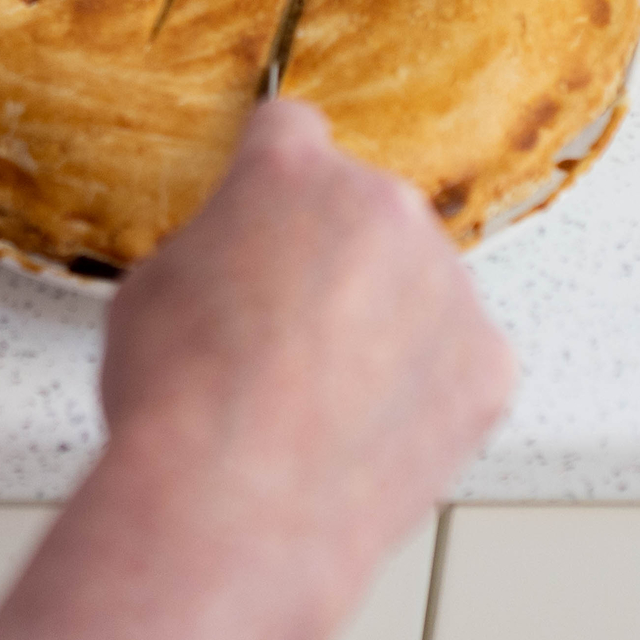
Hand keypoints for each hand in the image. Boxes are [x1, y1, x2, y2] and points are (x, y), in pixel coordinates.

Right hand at [94, 97, 514, 608]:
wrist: (232, 509)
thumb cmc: (177, 406)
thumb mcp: (151, 291)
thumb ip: (214, 250)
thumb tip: (237, 266)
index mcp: (290, 172)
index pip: (292, 130)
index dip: (271, 174)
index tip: (273, 205)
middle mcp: (382, 206)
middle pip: (364, 212)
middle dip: (333, 258)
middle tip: (287, 335)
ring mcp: (447, 283)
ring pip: (417, 287)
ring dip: (385, 323)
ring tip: (322, 401)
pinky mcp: (488, 362)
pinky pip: (458, 358)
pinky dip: (425, 389)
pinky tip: (368, 429)